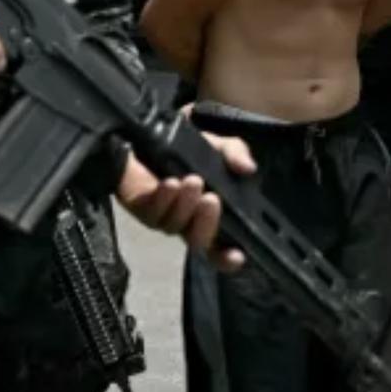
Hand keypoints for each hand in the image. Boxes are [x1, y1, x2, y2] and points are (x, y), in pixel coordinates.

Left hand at [116, 111, 252, 270]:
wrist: (152, 133)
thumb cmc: (189, 148)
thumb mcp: (219, 146)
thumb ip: (236, 153)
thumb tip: (248, 167)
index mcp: (209, 217)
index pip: (219, 249)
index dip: (227, 258)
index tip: (237, 255)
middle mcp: (187, 223)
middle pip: (199, 242)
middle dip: (207, 224)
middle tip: (212, 199)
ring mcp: (163, 218)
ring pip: (175, 226)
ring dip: (186, 204)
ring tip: (192, 180)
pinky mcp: (141, 209)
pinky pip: (153, 212)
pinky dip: (164, 198)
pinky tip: (171, 183)